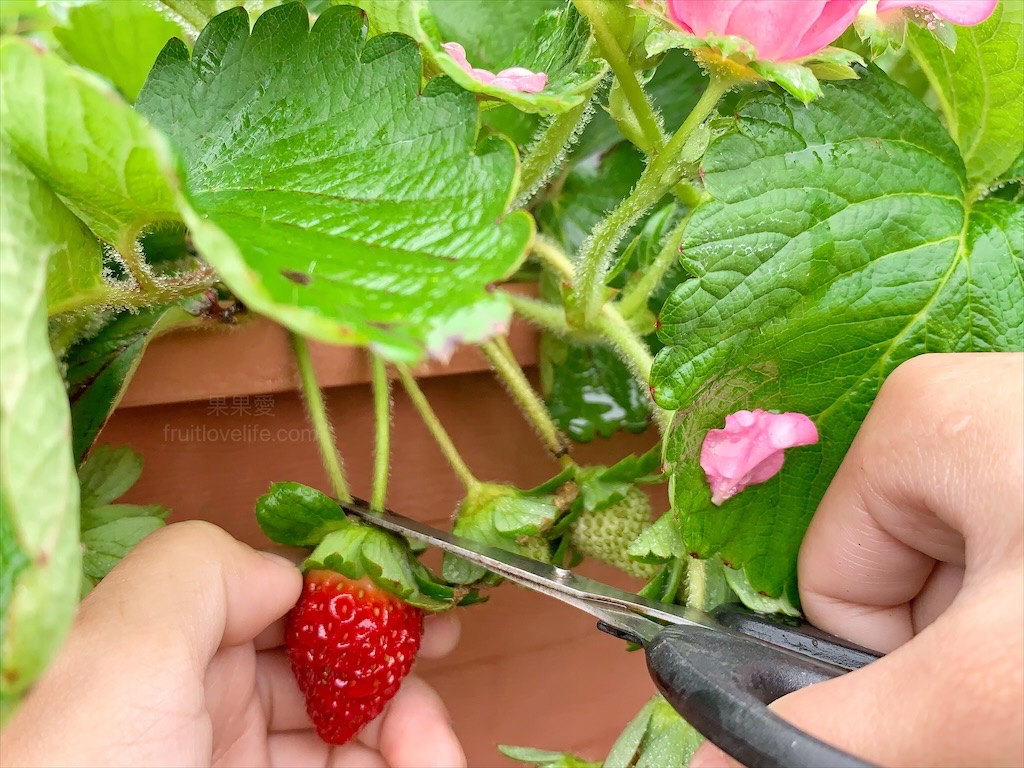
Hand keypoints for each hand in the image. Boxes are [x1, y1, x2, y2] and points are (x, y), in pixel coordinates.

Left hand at [0, 521, 465, 767]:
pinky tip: (431, 760)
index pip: (279, 600)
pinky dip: (410, 764)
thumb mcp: (117, 654)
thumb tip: (286, 575)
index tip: (413, 594)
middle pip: (329, 663)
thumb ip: (198, 571)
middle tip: (439, 655)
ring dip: (412, 724)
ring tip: (436, 742)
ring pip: (356, 731)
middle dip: (391, 658)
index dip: (351, 589)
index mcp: (171, 655)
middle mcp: (210, 712)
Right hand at [691, 352, 1023, 767]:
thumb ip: (844, 727)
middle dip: (965, 660)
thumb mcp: (988, 681)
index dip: (892, 663)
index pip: (833, 583)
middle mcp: (965, 412)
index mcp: (916, 416)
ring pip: (970, 593)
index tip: (983, 682)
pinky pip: (1010, 565)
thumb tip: (699, 762)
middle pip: (905, 590)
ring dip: (1009, 653)